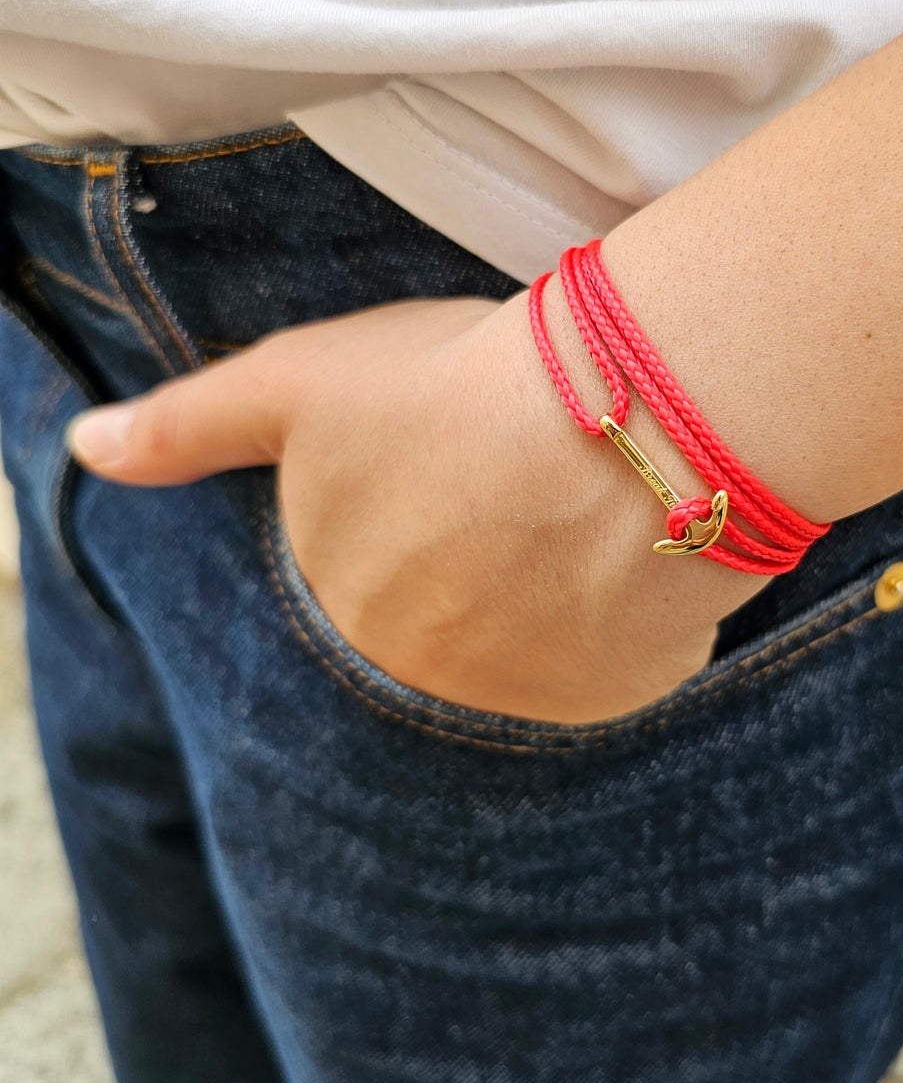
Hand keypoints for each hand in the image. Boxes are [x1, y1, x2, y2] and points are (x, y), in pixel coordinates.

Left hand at [65, 287, 767, 722]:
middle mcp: (428, 678)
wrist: (616, 430)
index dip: (419, 508)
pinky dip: (621, 609)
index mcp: (348, 609)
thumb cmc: (449, 391)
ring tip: (585, 501)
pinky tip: (633, 545)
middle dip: (479, 556)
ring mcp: (529, 697)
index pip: (373, 576)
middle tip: (524, 477)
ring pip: (535, 640)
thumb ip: (190, 426)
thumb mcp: (298, 384)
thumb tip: (90, 452)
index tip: (458, 464)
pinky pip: (615, 657)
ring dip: (551, 585)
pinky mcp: (620, 695)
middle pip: (450, 619)